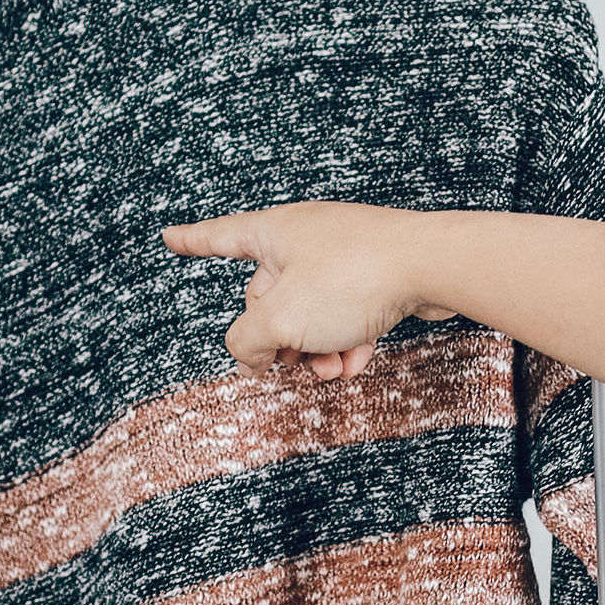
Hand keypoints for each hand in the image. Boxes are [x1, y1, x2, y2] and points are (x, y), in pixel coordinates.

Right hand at [163, 203, 456, 379]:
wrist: (434, 265)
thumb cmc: (354, 278)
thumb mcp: (280, 318)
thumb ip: (247, 341)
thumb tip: (251, 355)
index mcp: (274, 233)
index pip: (220, 237)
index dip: (193, 242)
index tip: (170, 238)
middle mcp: (306, 237)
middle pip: (268, 296)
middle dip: (278, 339)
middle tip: (293, 365)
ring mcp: (344, 254)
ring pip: (311, 312)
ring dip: (314, 349)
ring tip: (330, 370)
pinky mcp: (376, 274)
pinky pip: (347, 314)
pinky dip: (346, 341)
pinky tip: (356, 362)